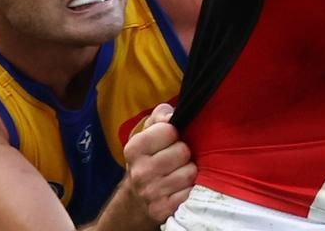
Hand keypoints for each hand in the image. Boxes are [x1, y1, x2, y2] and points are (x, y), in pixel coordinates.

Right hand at [123, 103, 196, 221]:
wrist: (136, 198)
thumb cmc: (149, 157)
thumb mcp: (149, 132)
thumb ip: (161, 115)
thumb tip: (171, 115)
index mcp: (134, 148)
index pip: (170, 130)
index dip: (175, 133)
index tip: (170, 139)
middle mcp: (140, 172)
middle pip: (183, 151)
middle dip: (184, 152)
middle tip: (176, 158)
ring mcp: (151, 193)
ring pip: (190, 172)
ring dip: (189, 171)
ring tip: (179, 171)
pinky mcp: (163, 210)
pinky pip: (190, 192)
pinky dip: (190, 189)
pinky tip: (180, 187)